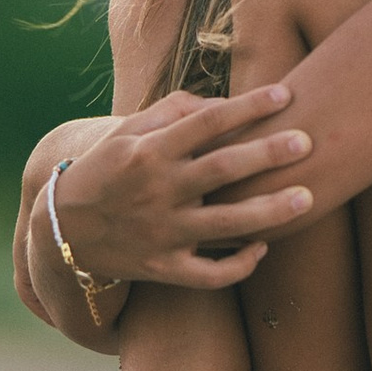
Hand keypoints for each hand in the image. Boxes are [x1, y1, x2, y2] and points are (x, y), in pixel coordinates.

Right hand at [52, 86, 313, 290]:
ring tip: (307, 197)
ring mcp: (162, 233)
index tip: (285, 96)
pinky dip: (240, 265)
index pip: (207, 122)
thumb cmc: (105, 170)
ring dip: (270, 211)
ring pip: (226, 225)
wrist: (63, 230)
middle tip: (308, 142)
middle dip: (268, 154)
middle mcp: (158, 190)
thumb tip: (221, 102)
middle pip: (223, 169)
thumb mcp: (127, 132)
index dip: (248, 107)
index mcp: (150, 151)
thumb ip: (173, 111)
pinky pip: (210, 274)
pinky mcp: (163, 269)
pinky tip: (264, 247)